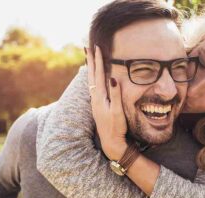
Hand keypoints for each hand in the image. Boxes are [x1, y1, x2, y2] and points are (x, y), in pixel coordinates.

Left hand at [86, 46, 127, 160]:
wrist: (111, 142)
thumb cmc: (116, 127)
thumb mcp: (117, 111)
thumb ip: (115, 94)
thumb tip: (113, 77)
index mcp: (100, 97)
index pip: (99, 74)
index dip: (98, 60)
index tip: (97, 47)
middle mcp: (95, 98)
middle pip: (91, 75)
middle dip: (90, 60)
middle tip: (87, 47)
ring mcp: (95, 102)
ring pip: (91, 80)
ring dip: (90, 68)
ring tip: (88, 59)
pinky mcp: (98, 106)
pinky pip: (94, 87)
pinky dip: (93, 78)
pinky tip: (94, 79)